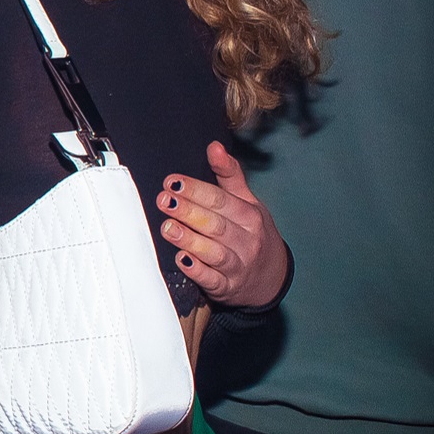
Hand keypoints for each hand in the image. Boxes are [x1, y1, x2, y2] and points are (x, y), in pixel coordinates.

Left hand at [157, 141, 288, 307]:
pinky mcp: (227, 287)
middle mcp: (246, 240)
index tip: (171, 182)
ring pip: (214, 252)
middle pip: (215, 224)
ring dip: (190, 240)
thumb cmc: (252, 233)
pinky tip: (182, 260)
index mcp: (249, 215)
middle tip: (163, 201)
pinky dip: (198, 271)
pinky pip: (212, 280)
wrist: (271, 278)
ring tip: (168, 227)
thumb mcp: (247, 203)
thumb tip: (214, 146)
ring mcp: (238, 265)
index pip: (220, 200)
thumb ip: (229, 176)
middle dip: (188, 211)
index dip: (195, 190)